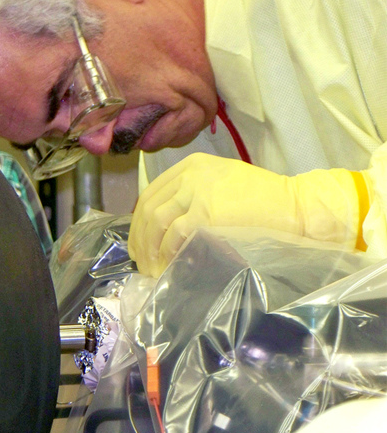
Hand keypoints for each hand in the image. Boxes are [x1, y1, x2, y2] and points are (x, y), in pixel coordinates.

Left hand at [129, 153, 361, 276]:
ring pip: (156, 221)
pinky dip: (168, 253)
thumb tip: (160, 224)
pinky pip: (175, 235)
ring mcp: (198, 191)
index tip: (138, 242)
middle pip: (149, 207)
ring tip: (151, 268)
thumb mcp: (220, 183)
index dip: (138, 221)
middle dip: (139, 238)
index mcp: (191, 165)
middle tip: (140, 261)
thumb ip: (190, 194)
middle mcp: (190, 173)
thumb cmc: (261, 200)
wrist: (294, 207)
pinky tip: (169, 266)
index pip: (151, 192)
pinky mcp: (207, 212)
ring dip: (150, 249)